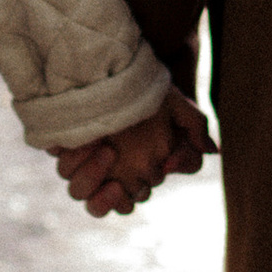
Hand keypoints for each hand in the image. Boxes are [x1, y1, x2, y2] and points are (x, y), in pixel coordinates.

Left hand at [52, 88, 214, 219]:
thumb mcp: (177, 106)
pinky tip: (82, 139)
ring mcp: (82, 161)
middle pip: (97, 203)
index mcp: (132, 176)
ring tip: (103, 147)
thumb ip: (195, 127)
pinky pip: (61, 163)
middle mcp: (105, 174)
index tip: (131, 179)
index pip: (127, 201)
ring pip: (77, 189)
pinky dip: (70, 156)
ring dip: (87, 174)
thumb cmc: (152, 94)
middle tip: (114, 162)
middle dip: (104, 192)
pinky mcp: (64, 146)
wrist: (120, 68)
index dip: (124, 196)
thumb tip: (211, 150)